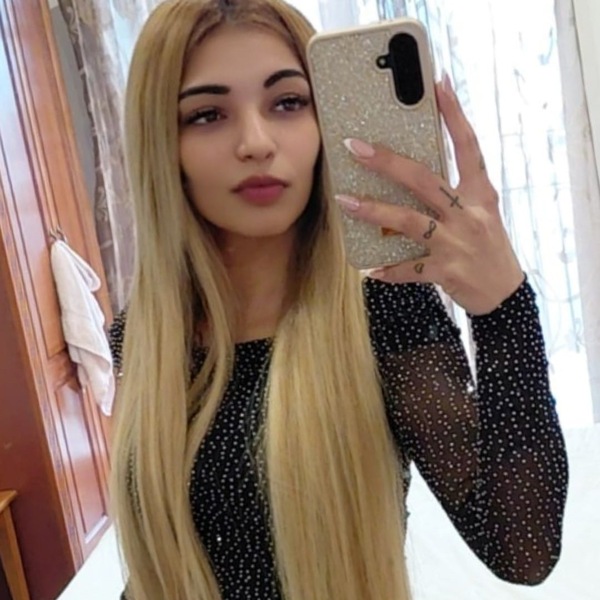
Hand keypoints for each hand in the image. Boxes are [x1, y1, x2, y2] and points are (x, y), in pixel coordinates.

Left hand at [335, 73, 523, 315]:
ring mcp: (457, 242)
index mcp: (480, 194)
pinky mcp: (446, 271)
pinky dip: (388, 270)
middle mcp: (468, 214)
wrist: (505, 294)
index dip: (454, 114)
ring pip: (409, 220)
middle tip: (356, 147)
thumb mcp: (482, 213)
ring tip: (346, 201)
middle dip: (388, 162)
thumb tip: (411, 174)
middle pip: (424, 179)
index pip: (469, 146)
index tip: (439, 84)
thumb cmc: (489, 247)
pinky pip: (409, 269)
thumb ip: (455, 193)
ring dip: (374, 211)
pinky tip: (370, 269)